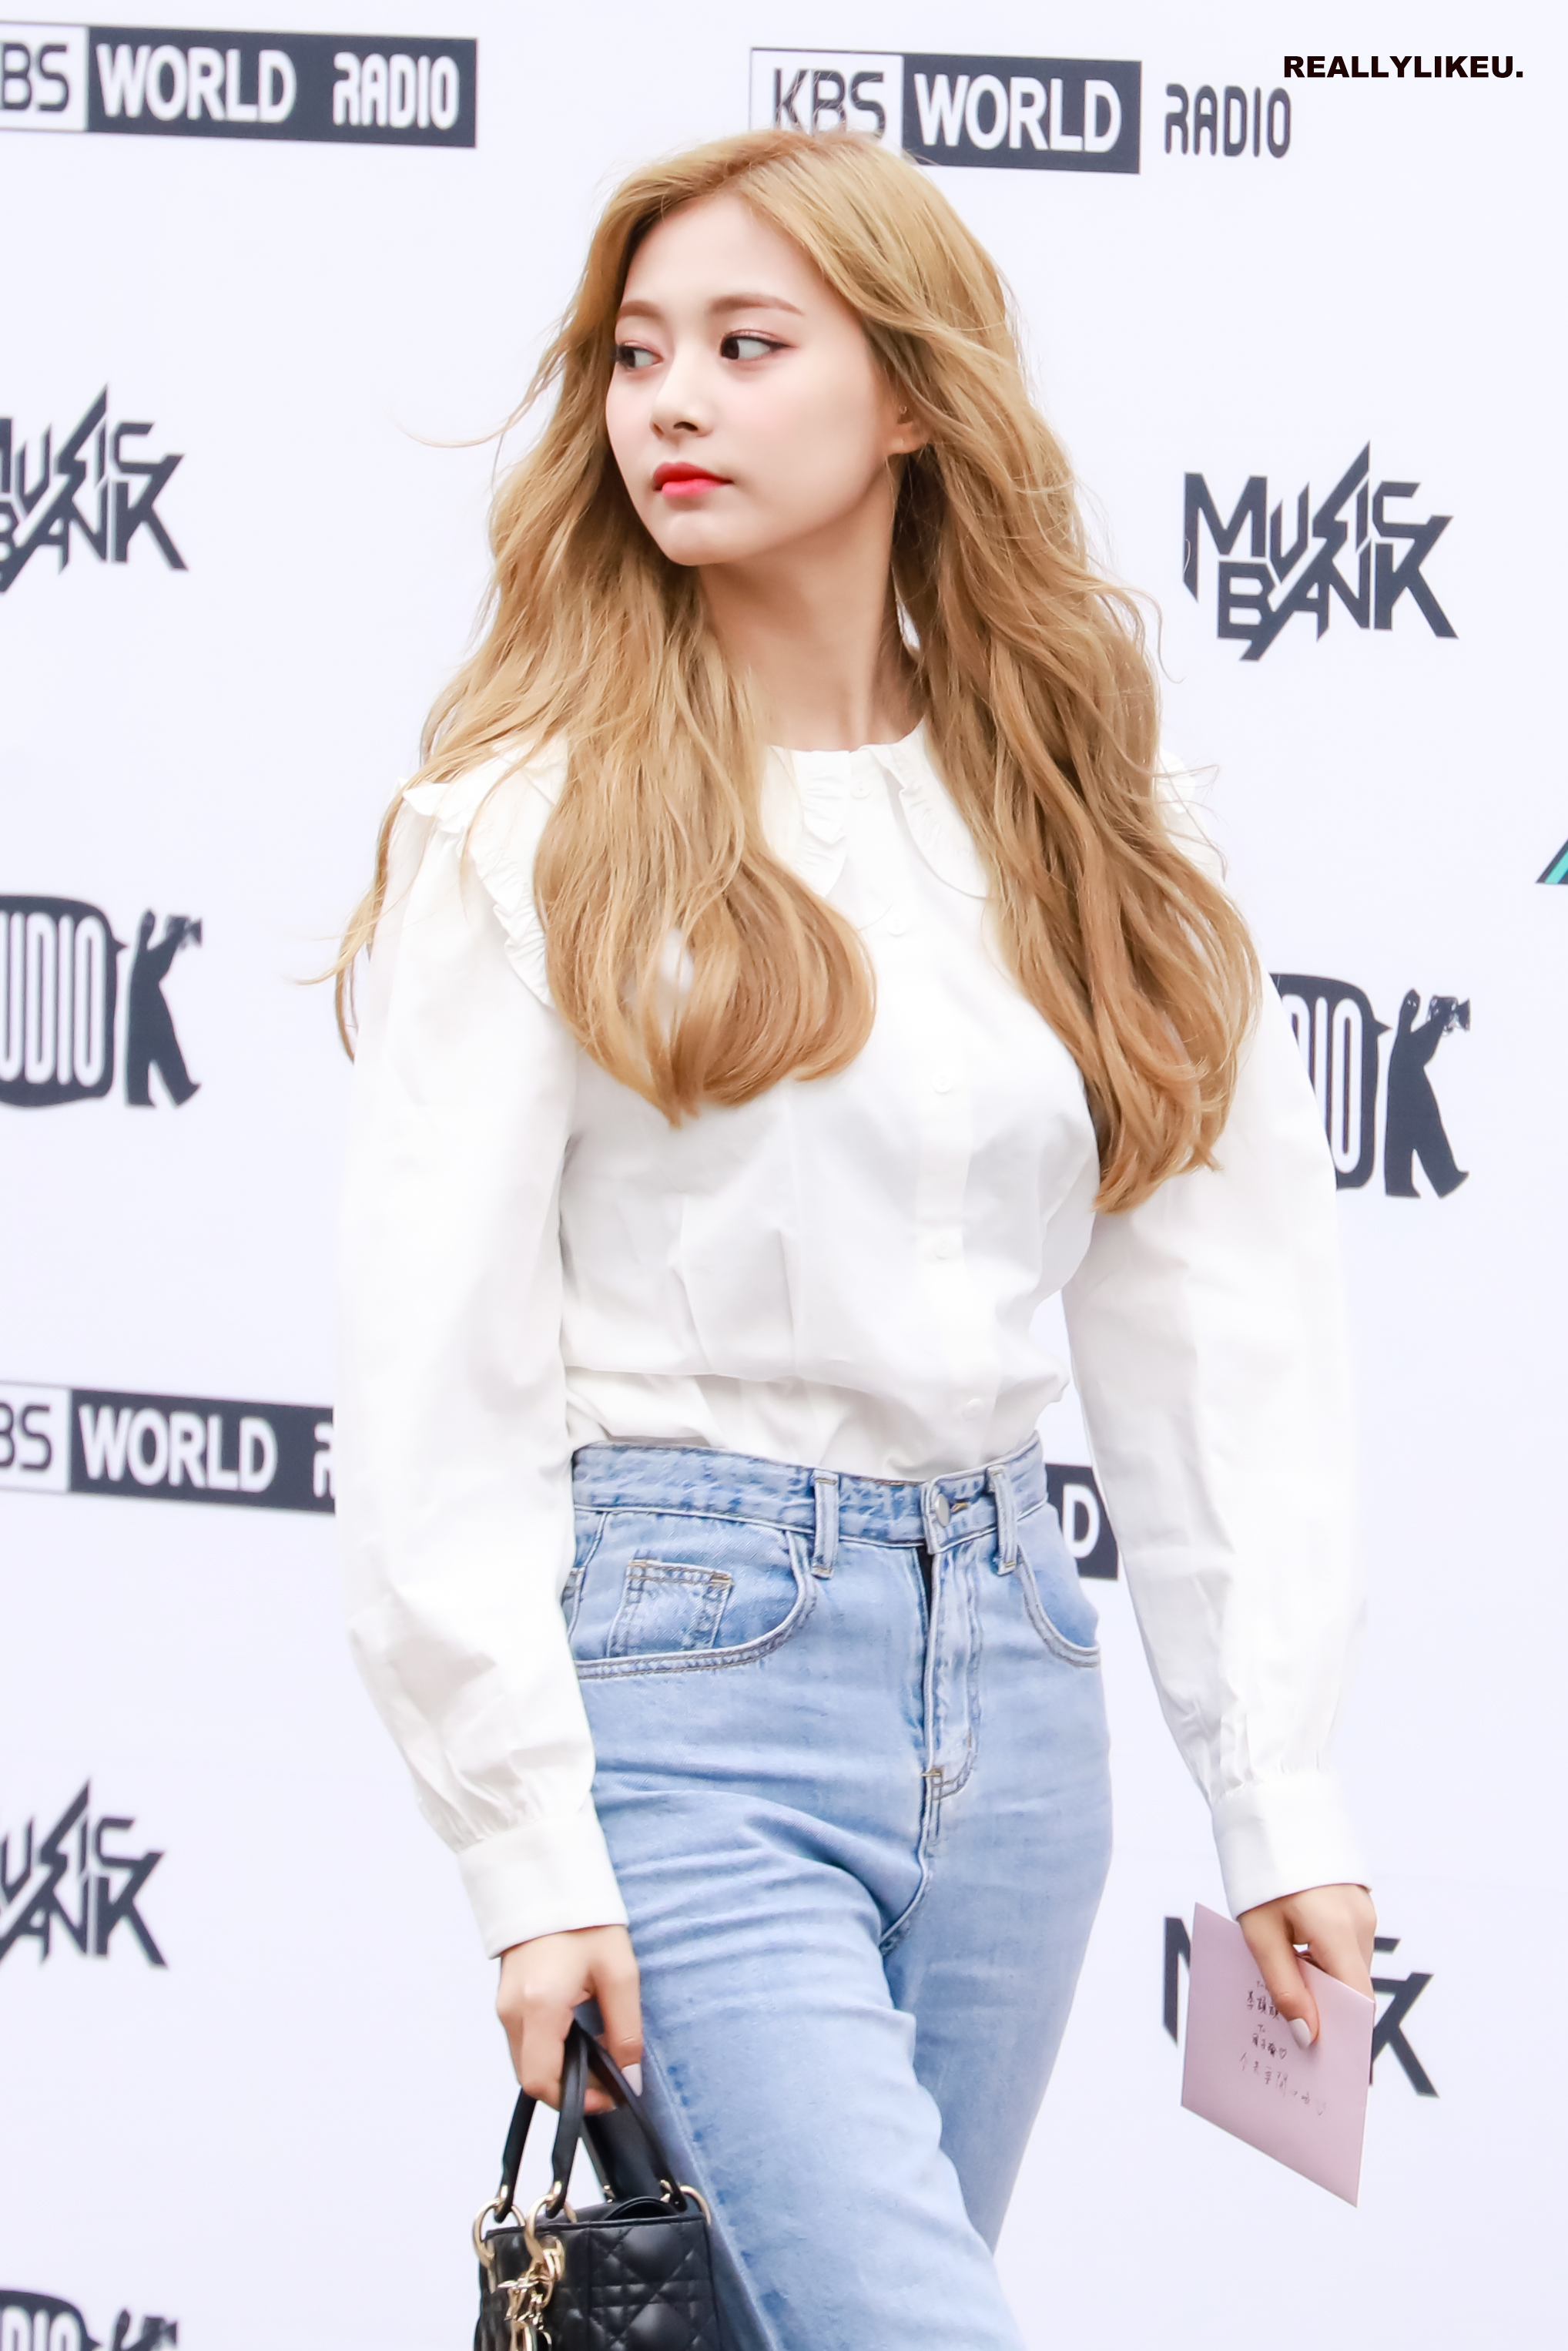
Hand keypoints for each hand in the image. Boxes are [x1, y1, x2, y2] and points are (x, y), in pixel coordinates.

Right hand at [497, 1925, 642, 2113]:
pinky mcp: (504, 1999)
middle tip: (605, 2077)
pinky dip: (548, 2050)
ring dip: (558, 2069)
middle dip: (568, 2087)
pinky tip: (575, 2033)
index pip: (542, 2081)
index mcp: (540, 2005)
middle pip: (531, 2077)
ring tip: (594, 2051)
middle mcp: (512, 2011)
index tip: (607, 2096)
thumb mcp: (619, 1973)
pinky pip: (523, 2042)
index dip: (575, 2100)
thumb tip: (630, 2078)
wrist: (549, 1880)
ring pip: (526, 2062)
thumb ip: (626, 2031)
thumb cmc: (586, 1921)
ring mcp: (503, 2005)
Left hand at [1238, 1882, 1375, 2046]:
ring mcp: (1362, 1909)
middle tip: (1293, 2031)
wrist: (1269, 1807)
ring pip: (1348, 1964)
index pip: (1357, 2001)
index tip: (1321, 2058)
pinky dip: (1324, 1958)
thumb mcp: (1260, 1935)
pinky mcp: (1355, 1900)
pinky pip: (1345, 1942)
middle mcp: (1362, 1923)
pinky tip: (1293, 1959)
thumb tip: (1305, 2036)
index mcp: (1340, 1931)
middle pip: (1352, 1985)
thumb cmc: (1260, 1872)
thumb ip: (1284, 1987)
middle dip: (1327, 2009)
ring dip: (1323, 1981)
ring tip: (1286, 1992)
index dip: (1343, 2033)